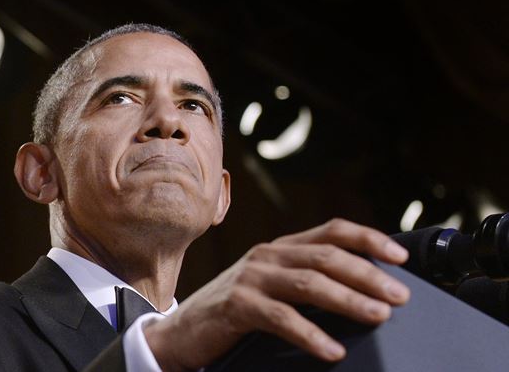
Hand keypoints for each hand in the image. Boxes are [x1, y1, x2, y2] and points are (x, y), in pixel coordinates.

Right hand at [143, 218, 410, 370]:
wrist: (181, 333)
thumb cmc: (234, 313)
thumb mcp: (271, 289)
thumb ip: (305, 283)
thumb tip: (365, 294)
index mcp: (280, 249)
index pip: (331, 231)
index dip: (368, 239)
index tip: (401, 256)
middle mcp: (266, 256)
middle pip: (325, 256)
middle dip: (368, 274)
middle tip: (400, 296)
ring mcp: (250, 279)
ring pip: (308, 283)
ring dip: (348, 299)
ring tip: (378, 316)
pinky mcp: (237, 306)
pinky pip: (281, 318)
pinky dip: (311, 334)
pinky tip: (332, 350)